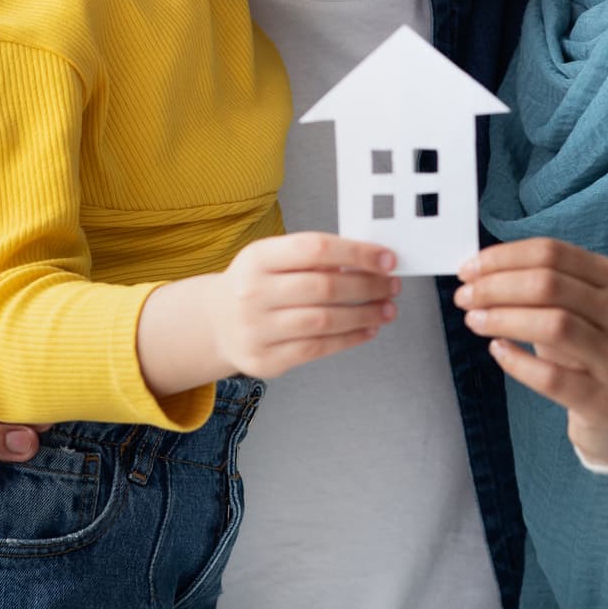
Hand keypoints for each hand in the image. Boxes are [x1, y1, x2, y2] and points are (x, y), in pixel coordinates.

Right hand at [206, 233, 398, 379]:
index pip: (316, 249)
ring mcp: (257, 329)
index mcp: (258, 257)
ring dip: (365, 315)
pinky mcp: (265, 360)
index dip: (357, 253)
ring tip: (386, 309)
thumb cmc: (255, 285)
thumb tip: (369, 263)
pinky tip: (367, 329)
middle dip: (368, 287)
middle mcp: (253, 292)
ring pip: (324, 321)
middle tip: (391, 286)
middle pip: (324, 287)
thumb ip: (314, 258)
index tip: (387, 259)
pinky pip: (317, 348)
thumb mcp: (273, 259)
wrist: (216, 323)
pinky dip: (349, 339)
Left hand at [455, 238, 607, 465]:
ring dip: (503, 319)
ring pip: (555, 325)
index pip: (552, 253)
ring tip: (474, 321)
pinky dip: (517, 362)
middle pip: (550, 285)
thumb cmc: (588, 347)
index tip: (469, 269)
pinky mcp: (606, 401)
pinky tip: (497, 351)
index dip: (504, 258)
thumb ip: (539, 283)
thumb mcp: (577, 307)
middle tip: (464, 296)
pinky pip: (553, 378)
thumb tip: (479, 270)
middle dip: (496, 287)